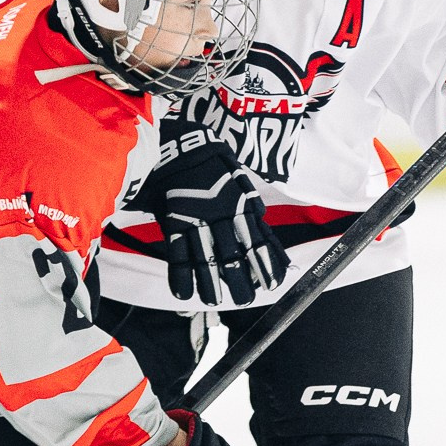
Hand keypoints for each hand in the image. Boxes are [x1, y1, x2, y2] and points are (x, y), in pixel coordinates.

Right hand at [134, 122, 289, 306]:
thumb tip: (261, 218)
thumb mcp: (237, 176)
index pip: (257, 240)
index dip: (265, 263)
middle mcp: (220, 215)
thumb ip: (248, 202)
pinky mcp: (172, 221)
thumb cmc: (211, 160)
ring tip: (215, 302)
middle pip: (233, 254)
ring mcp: (195, 219)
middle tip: (245, 300)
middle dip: (239, 280)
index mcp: (240, 205)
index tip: (273, 283)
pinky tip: (184, 293)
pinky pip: (176, 252)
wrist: (179, 143)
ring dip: (210, 283)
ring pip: (205, 258)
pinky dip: (180, 275)